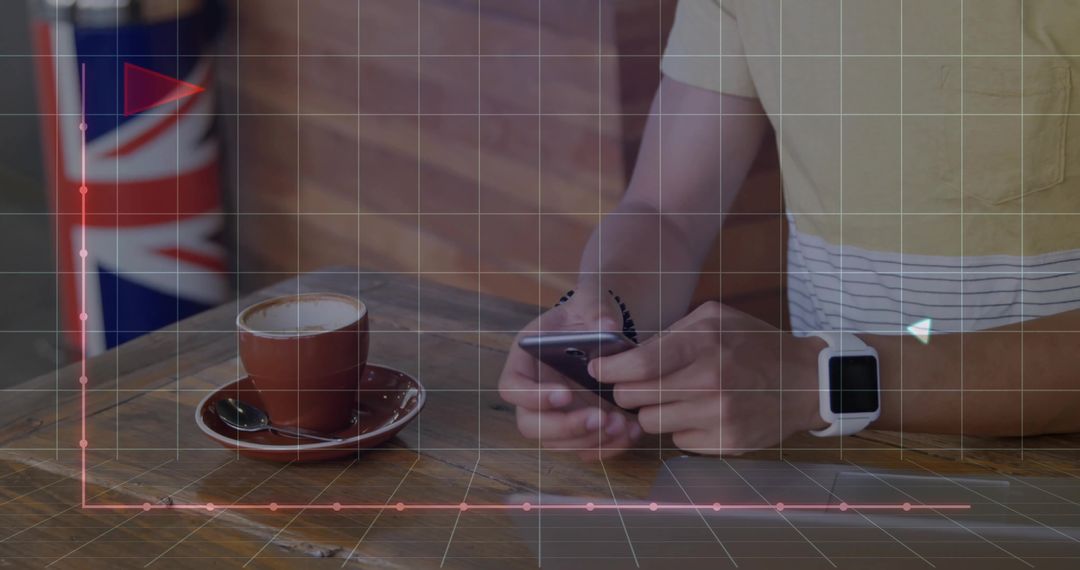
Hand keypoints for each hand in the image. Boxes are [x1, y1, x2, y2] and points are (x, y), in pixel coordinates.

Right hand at [498, 289, 642, 460]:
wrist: (604, 329)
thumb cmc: (588, 313)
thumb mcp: (591, 300)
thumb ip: (596, 309)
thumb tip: (607, 327)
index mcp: (524, 361)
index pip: (512, 387)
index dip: (532, 397)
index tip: (564, 395)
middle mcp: (534, 393)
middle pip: (531, 425)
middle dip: (565, 427)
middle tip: (600, 418)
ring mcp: (555, 415)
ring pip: (558, 444)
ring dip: (590, 441)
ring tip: (622, 424)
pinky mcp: (578, 428)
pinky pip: (586, 449)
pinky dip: (608, 447)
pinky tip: (631, 431)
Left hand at [591, 301, 824, 454]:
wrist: (806, 381)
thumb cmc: (754, 345)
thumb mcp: (714, 319)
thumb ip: (670, 334)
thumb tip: (624, 354)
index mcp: (703, 342)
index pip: (638, 365)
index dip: (610, 370)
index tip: (598, 370)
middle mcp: (709, 380)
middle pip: (635, 398)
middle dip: (629, 392)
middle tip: (638, 385)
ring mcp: (717, 415)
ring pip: (651, 423)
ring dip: (655, 411)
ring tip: (675, 397)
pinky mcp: (725, 442)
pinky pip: (678, 441)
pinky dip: (681, 428)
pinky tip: (701, 413)